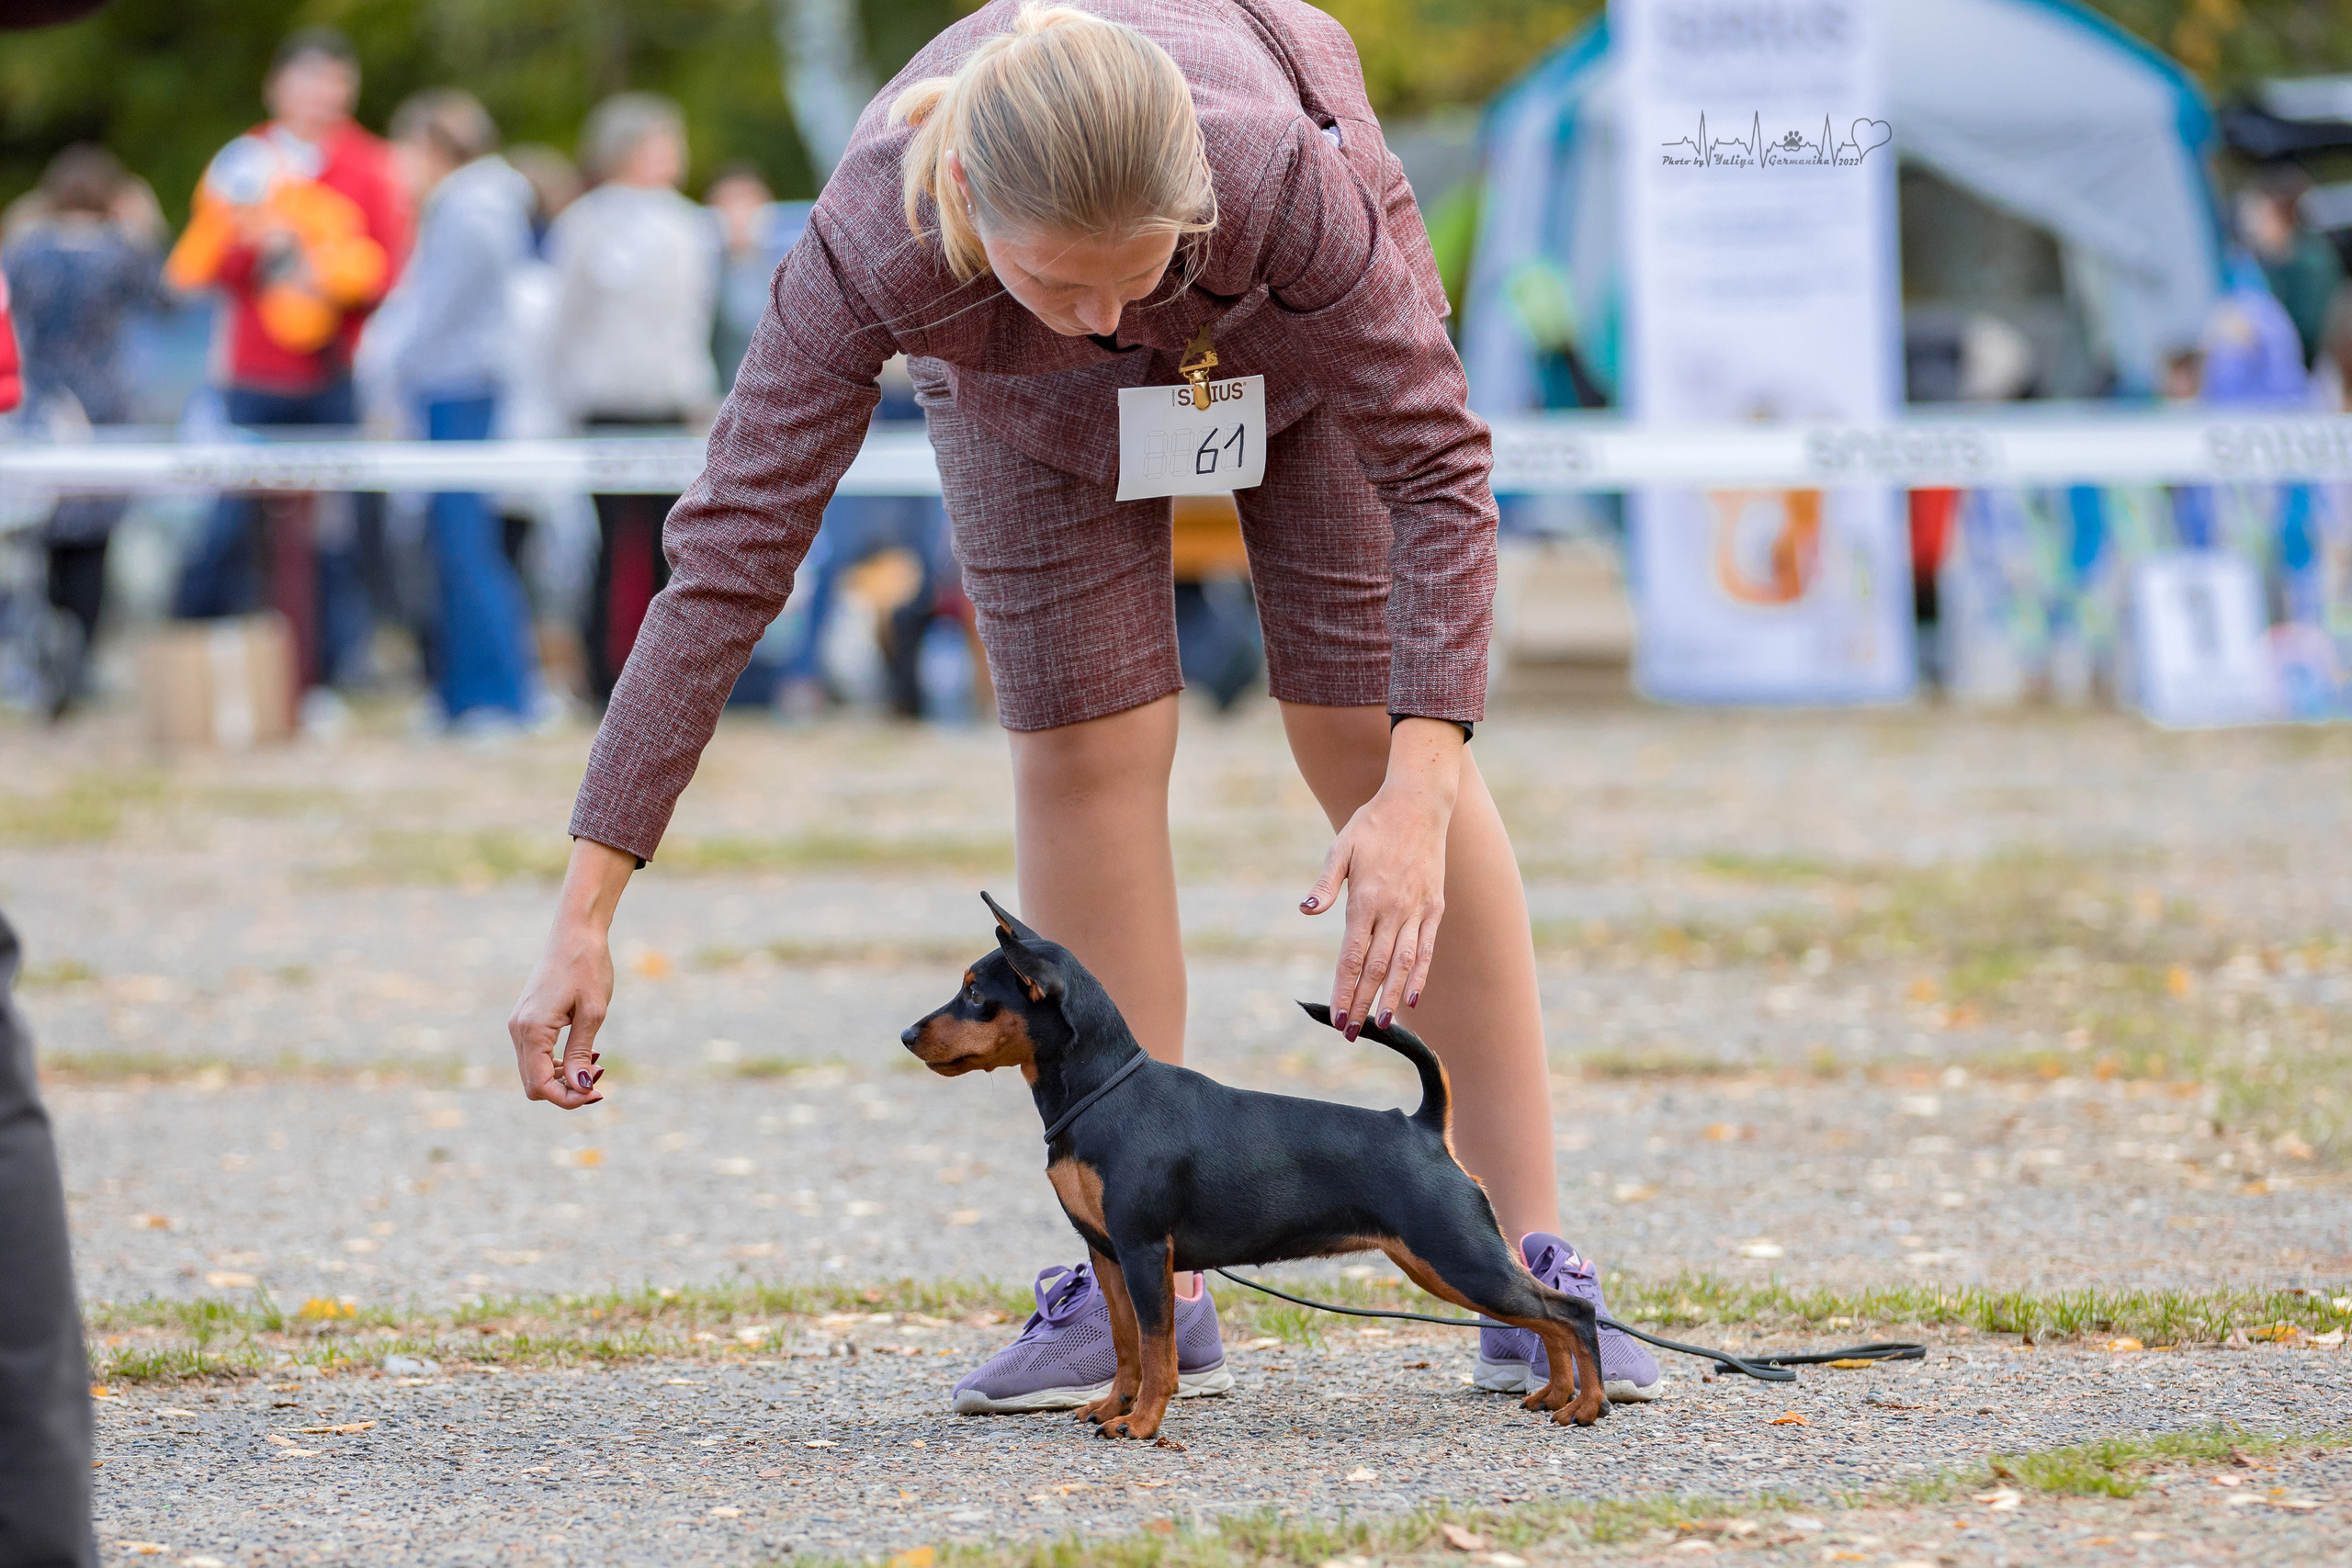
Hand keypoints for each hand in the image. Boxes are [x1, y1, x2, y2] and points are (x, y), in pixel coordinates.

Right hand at [507, 839, 635, 1107]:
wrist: (575, 932)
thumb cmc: (588, 966)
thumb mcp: (593, 1012)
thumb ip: (581, 1052)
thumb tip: (580, 1088)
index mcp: (533, 1030)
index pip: (540, 1085)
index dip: (568, 1098)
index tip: (599, 1093)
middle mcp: (518, 1030)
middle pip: (533, 1084)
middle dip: (566, 1090)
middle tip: (601, 1078)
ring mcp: (519, 1024)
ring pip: (533, 1071)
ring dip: (563, 1077)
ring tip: (597, 1063)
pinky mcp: (526, 1019)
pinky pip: (535, 1054)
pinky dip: (557, 1062)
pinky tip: (586, 1053)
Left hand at [1300, 719, 1463, 1037]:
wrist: (1419, 804)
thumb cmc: (1372, 825)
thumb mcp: (1341, 848)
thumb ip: (1325, 884)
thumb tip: (1306, 910)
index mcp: (1367, 898)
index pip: (1353, 956)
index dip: (1344, 989)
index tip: (1336, 1016)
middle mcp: (1394, 910)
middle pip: (1376, 968)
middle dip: (1361, 1003)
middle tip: (1350, 1033)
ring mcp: (1418, 910)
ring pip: (1404, 964)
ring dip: (1390, 997)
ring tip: (1381, 1025)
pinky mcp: (1434, 907)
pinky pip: (1426, 948)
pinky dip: (1419, 975)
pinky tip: (1411, 998)